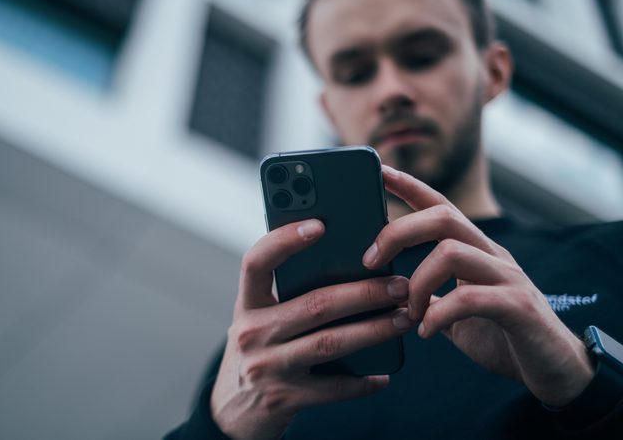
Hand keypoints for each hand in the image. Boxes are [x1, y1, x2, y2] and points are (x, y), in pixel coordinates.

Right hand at [211, 219, 412, 439]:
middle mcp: (252, 333)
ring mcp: (267, 367)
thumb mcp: (259, 320)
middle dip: (364, 292)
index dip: (284, 240)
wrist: (232, 413)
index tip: (320, 224)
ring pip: (330, 342)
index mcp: (246, 304)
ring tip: (403, 318)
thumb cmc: (257, 352)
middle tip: (399, 285)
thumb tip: (349, 266)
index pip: (256, 262)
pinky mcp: (284, 399)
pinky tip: (383, 374)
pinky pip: (332, 388)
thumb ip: (287, 295)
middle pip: (314, 303)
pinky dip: (361, 381)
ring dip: (373, 330)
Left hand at [362, 165, 593, 406]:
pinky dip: (438, 315)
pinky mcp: (520, 307)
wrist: (557, 372)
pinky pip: (470, 298)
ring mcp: (509, 278)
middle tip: (369, 260)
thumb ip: (430, 297)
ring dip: (417, 284)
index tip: (379, 170)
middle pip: (442, 217)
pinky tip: (426, 332)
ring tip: (408, 313)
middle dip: (398, 232)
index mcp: (476, 252)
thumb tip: (392, 291)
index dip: (410, 186)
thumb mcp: (457, 313)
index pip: (440, 206)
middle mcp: (493, 255)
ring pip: (451, 252)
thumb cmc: (503, 338)